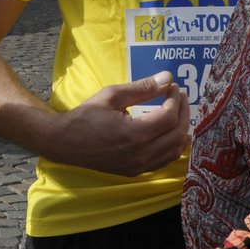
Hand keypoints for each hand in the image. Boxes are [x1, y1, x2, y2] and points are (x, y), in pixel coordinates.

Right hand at [45, 72, 190, 176]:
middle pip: (176, 134)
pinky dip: (174, 147)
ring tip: (182, 113)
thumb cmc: (86, 116)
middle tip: (181, 97)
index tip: (173, 87)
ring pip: (175, 151)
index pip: (169, 117)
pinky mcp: (136, 171)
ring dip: (183, 131)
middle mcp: (140, 154)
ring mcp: (139, 166)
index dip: (176, 100)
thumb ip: (142, 88)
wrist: (65, 143)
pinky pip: (164, 161)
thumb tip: (168, 77)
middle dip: (184, 112)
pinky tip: (176, 135)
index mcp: (134, 134)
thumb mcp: (112, 95)